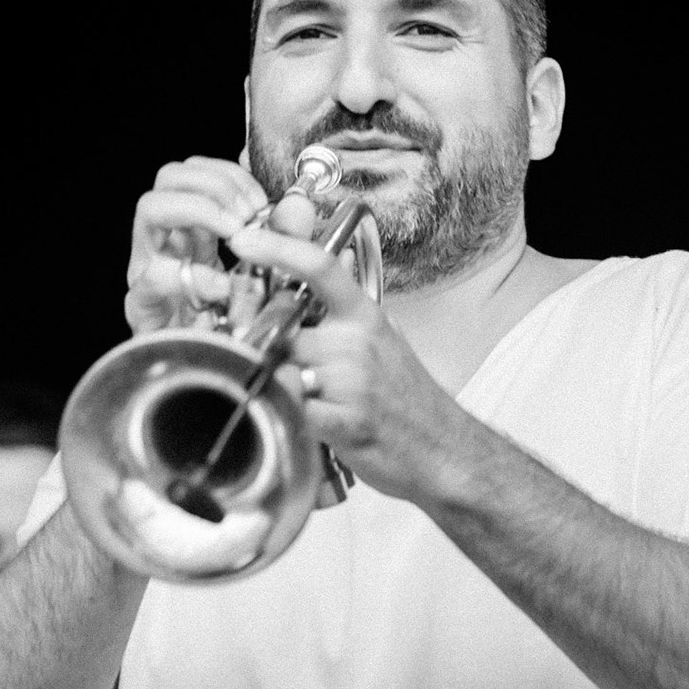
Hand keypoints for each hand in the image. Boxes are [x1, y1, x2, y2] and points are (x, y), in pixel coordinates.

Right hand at [124, 156, 320, 335]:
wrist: (212, 384)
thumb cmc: (235, 330)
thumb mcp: (267, 278)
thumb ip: (283, 239)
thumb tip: (300, 200)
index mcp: (193, 231)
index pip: (196, 171)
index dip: (229, 175)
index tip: (262, 202)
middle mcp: (165, 243)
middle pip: (169, 176)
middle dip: (216, 186)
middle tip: (249, 217)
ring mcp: (148, 270)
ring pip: (151, 207)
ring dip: (201, 211)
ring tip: (236, 238)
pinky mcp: (143, 307)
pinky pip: (153, 275)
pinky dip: (193, 274)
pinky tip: (222, 288)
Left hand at [224, 224, 480, 505]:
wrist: (445, 450)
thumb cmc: (408, 397)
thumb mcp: (384, 336)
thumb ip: (351, 302)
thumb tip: (339, 252)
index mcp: (364, 317)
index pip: (320, 266)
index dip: (279, 247)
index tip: (244, 238)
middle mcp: (357, 343)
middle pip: (281, 331)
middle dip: (265, 348)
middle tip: (269, 367)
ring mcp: (352, 383)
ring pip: (281, 370)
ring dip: (280, 386)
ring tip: (304, 403)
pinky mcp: (346, 424)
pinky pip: (294, 409)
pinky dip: (290, 415)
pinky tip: (305, 422)